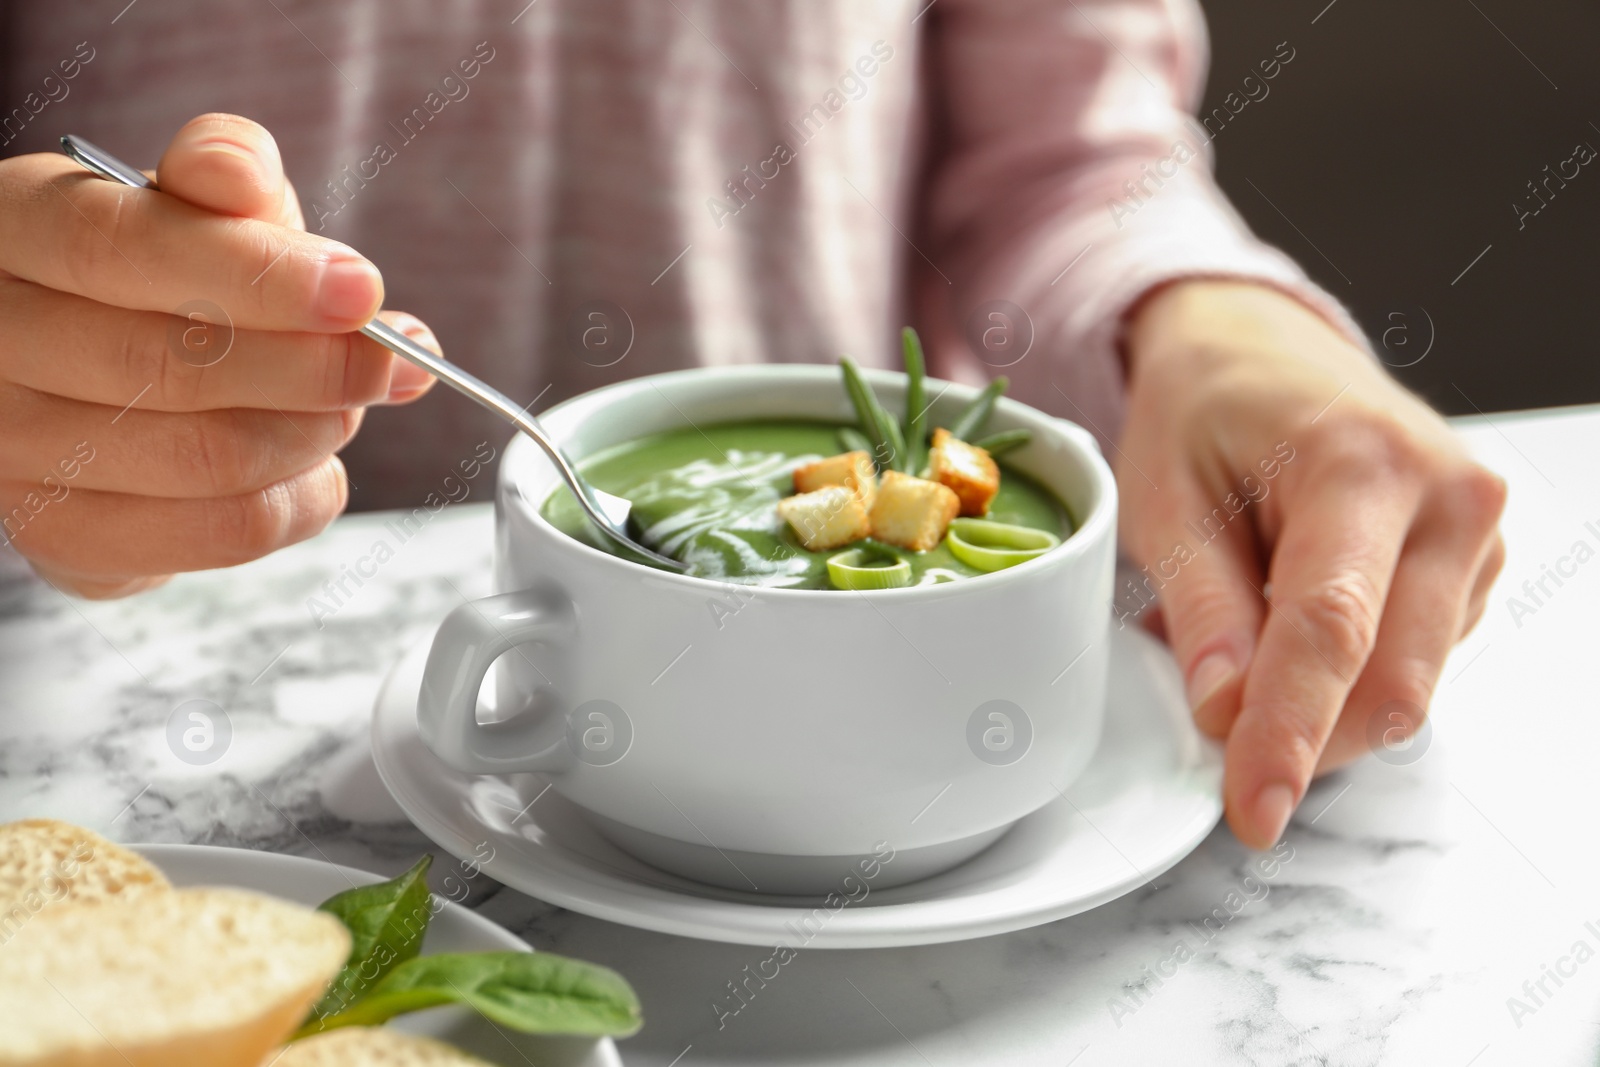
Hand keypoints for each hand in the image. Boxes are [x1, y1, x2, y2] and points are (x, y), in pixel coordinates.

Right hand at [0, 113, 437, 597]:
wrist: (107, 383)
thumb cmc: (162, 273)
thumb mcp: (194, 201)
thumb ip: (225, 176)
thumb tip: (244, 178)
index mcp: (12, 232)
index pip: (114, 248)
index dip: (253, 272)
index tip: (361, 289)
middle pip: (166, 366)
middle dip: (312, 367)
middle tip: (389, 359)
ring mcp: (16, 453)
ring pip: (207, 458)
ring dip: (315, 431)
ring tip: (347, 404)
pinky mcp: (70, 538)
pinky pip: (223, 530)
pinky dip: (303, 497)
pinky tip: (314, 464)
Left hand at [1118, 281, 1505, 847]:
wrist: (1260, 352)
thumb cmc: (1204, 413)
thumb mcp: (1167, 499)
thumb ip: (1203, 607)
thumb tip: (1224, 715)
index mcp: (1362, 463)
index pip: (1332, 630)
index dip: (1289, 733)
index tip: (1253, 810)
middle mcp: (1449, 497)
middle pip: (1391, 679)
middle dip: (1305, 739)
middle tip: (1219, 742)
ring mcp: (1478, 533)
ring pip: (1409, 685)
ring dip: (1321, 707)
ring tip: (1244, 637)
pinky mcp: (1474, 569)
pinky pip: (1413, 663)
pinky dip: (1345, 678)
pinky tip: (1291, 626)